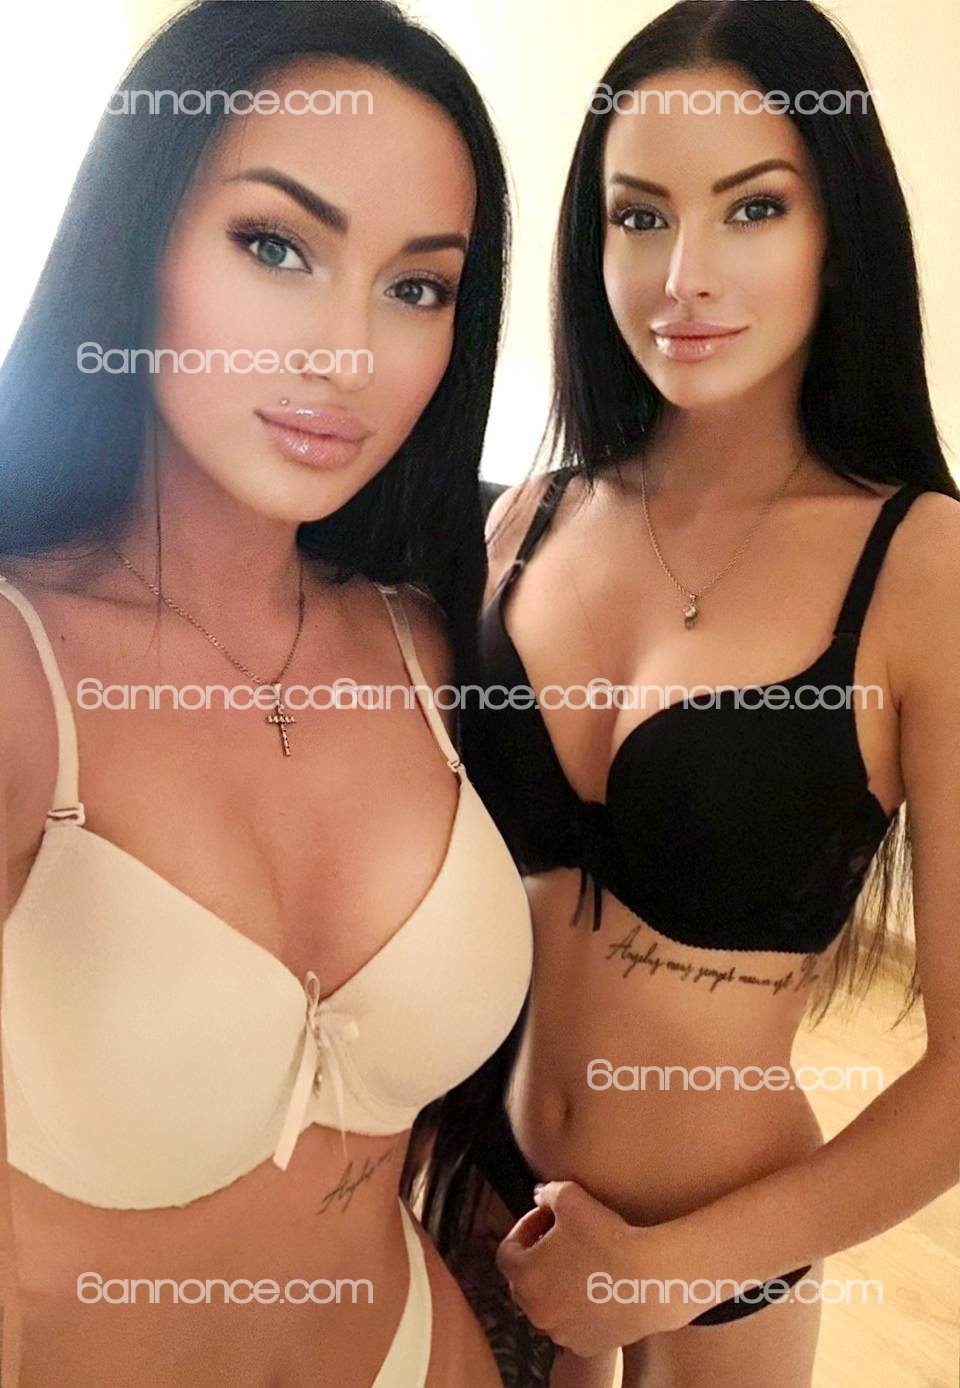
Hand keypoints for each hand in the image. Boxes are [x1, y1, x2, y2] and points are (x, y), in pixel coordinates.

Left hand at [495, 1180, 691, 1355]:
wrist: (650, 1279)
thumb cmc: (607, 1237)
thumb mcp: (570, 1197)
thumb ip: (546, 1193)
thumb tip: (540, 1197)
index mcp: (524, 1276)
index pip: (507, 1252)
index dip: (524, 1229)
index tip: (546, 1217)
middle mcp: (535, 1311)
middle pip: (525, 1280)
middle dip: (538, 1257)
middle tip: (561, 1239)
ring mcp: (559, 1333)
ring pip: (548, 1305)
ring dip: (556, 1284)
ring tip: (581, 1264)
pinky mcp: (584, 1346)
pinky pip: (572, 1324)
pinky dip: (578, 1308)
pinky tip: (597, 1288)